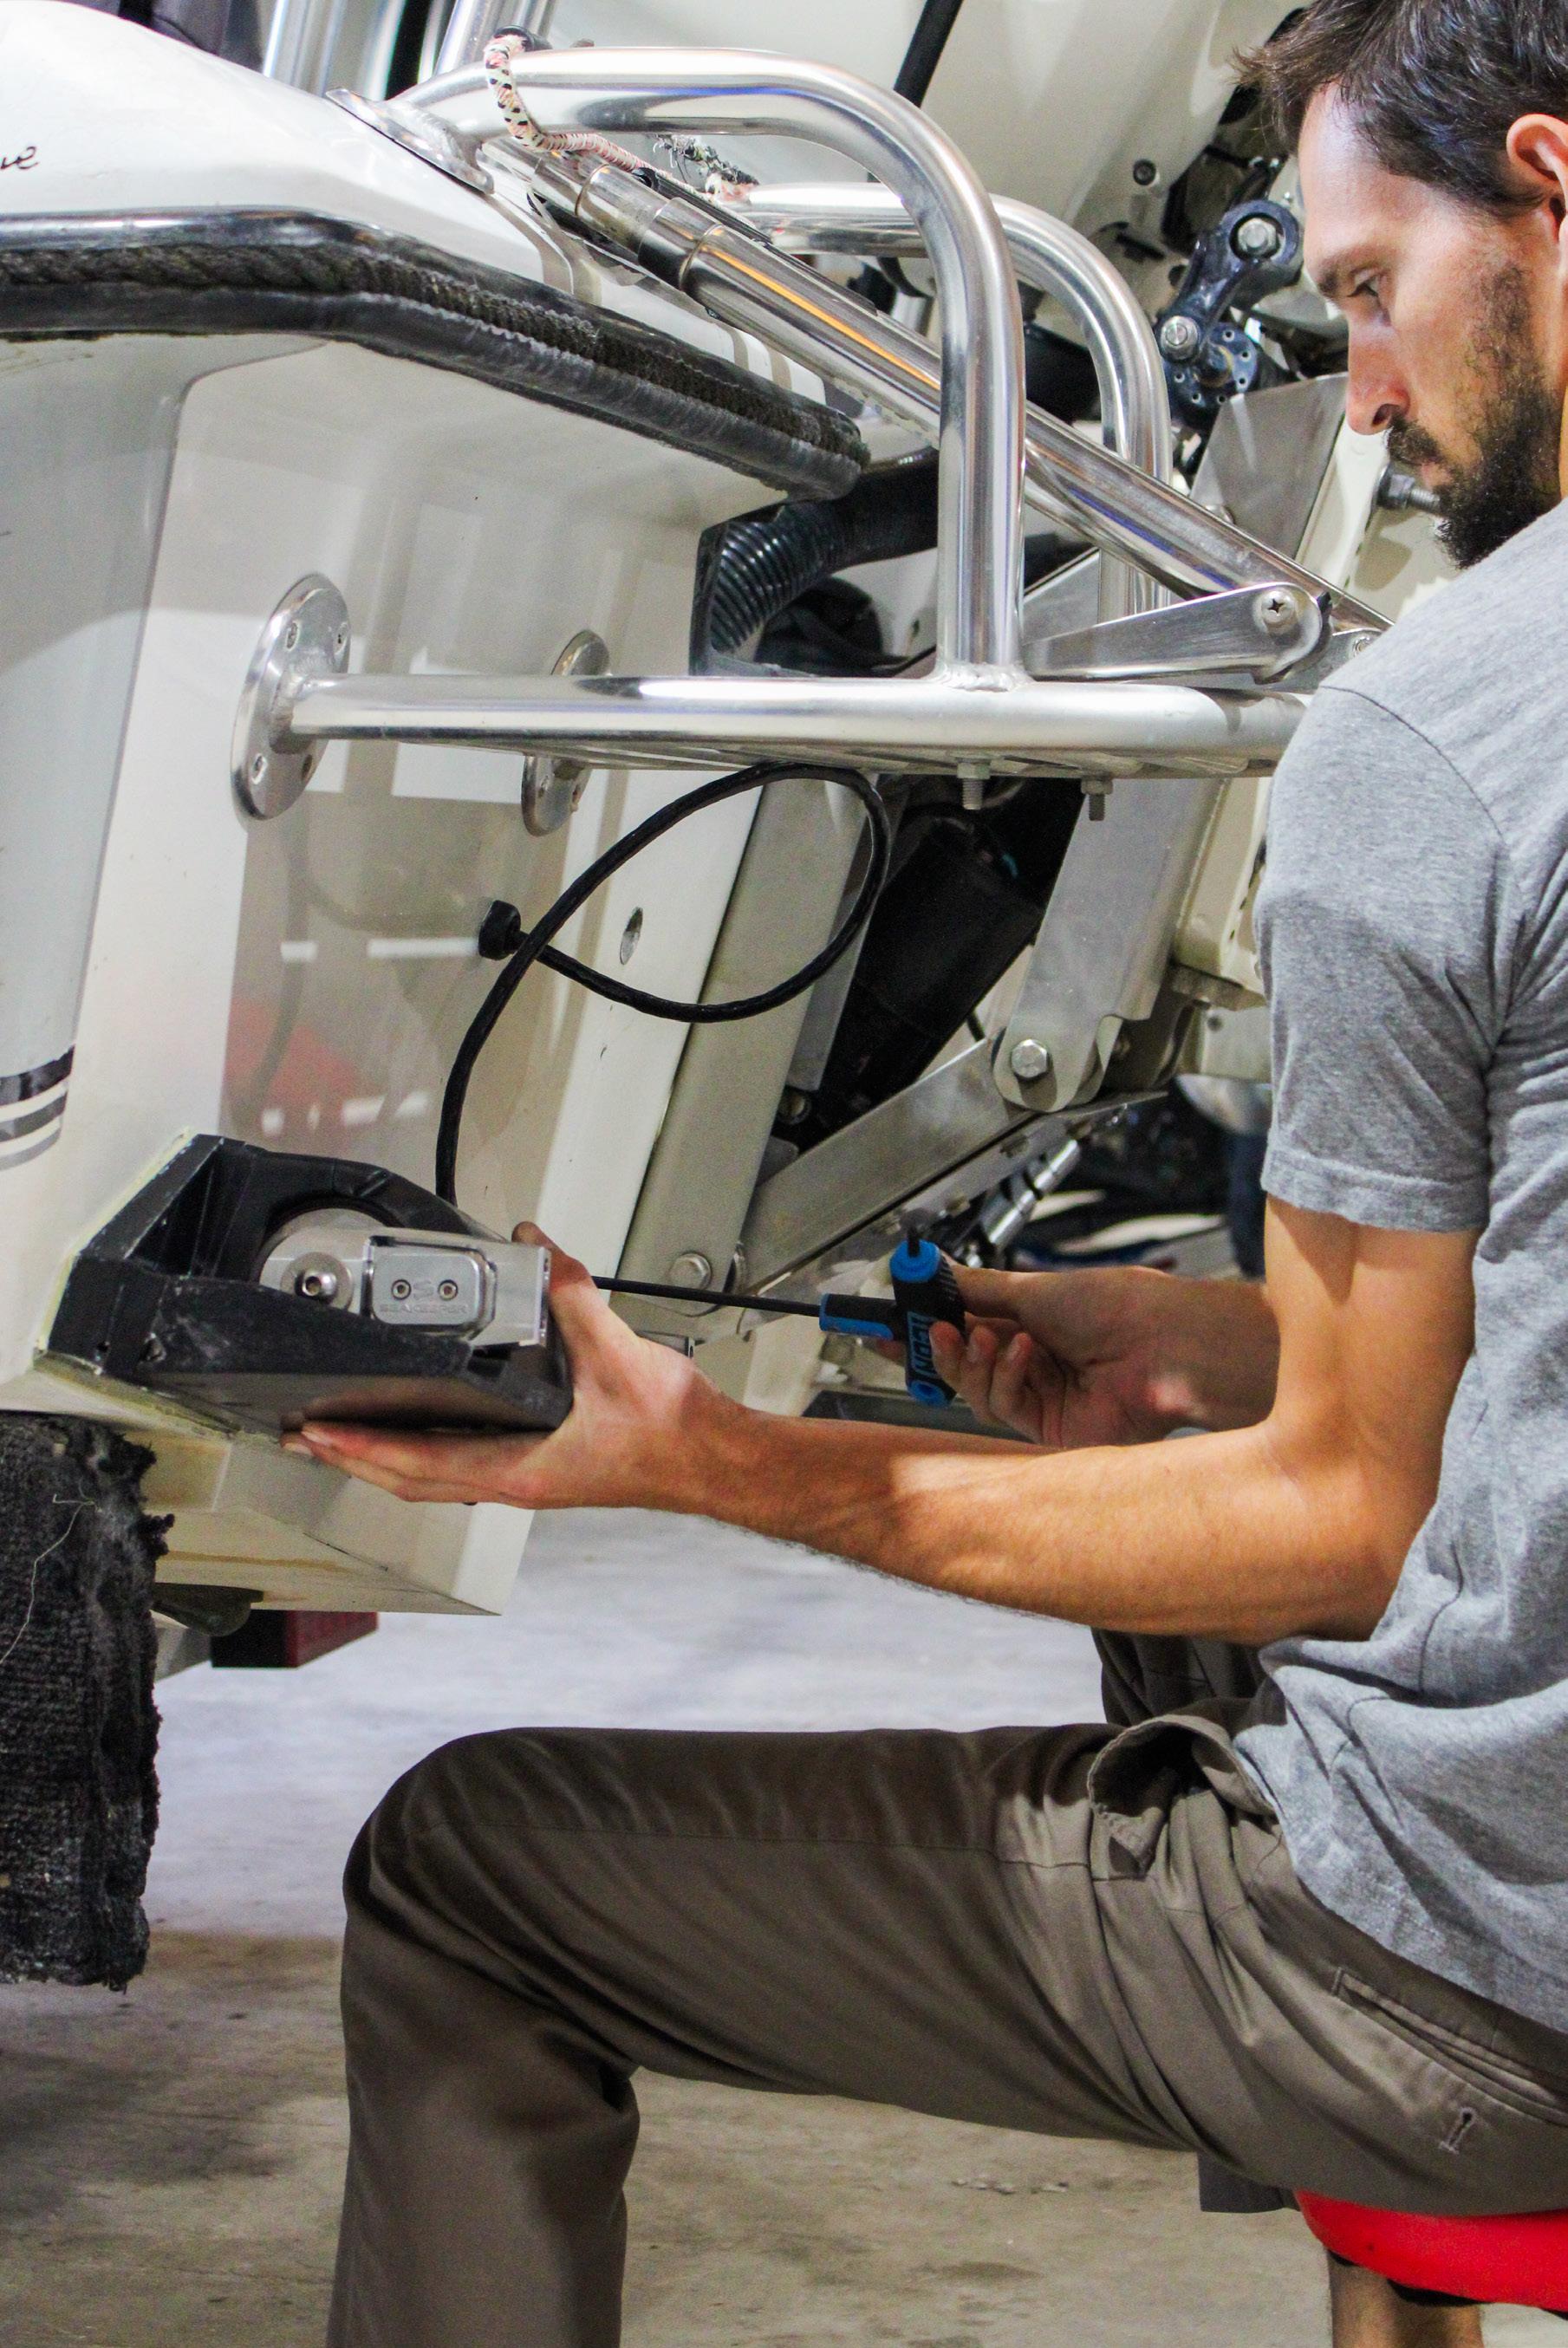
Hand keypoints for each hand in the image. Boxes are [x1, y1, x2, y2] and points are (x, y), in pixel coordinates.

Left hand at [283, 1225, 725, 1509]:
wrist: (709, 1458)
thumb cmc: (669, 1431)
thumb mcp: (613, 1352)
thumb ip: (570, 1294)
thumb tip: (538, 1250)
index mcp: (518, 1469)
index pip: (416, 1463)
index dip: (361, 1447)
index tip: (316, 1432)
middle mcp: (512, 1482)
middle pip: (409, 1480)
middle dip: (352, 1458)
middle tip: (302, 1438)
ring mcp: (524, 1479)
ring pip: (433, 1479)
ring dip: (382, 1459)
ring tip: (343, 1438)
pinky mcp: (539, 1468)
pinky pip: (462, 1467)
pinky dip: (424, 1453)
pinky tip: (420, 1430)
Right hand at [929, 1263, 1278, 1447]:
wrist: (1165, 1344)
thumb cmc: (1118, 1307)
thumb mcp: (1033, 1287)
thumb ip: (977, 1287)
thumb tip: (933, 1270)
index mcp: (1027, 1324)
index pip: (960, 1329)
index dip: (921, 1329)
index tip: (884, 1324)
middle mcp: (1031, 1363)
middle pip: (961, 1367)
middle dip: (932, 1350)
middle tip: (910, 1333)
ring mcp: (1040, 1397)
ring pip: (975, 1390)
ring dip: (970, 1361)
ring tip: (981, 1334)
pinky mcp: (1048, 1429)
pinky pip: (1003, 1408)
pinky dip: (1004, 1377)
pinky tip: (1023, 1353)